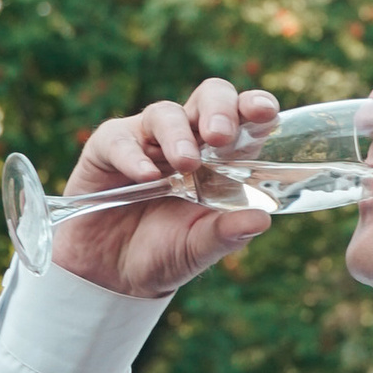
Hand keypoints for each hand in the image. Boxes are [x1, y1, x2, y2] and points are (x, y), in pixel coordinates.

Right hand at [48, 77, 278, 296]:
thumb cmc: (165, 253)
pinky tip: (146, 176)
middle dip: (219, 108)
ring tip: (186, 164)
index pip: (244, 118)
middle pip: (208, 97)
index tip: (265, 111)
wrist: (113, 275)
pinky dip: (133, 156)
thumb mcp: (199, 249)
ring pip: (165, 113)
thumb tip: (262, 219)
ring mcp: (147, 140)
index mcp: (221, 158)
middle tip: (220, 136)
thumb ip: (226, 234)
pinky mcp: (107, 149)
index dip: (255, 106)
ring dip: (178, 135)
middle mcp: (187, 138)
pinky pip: (120, 140)